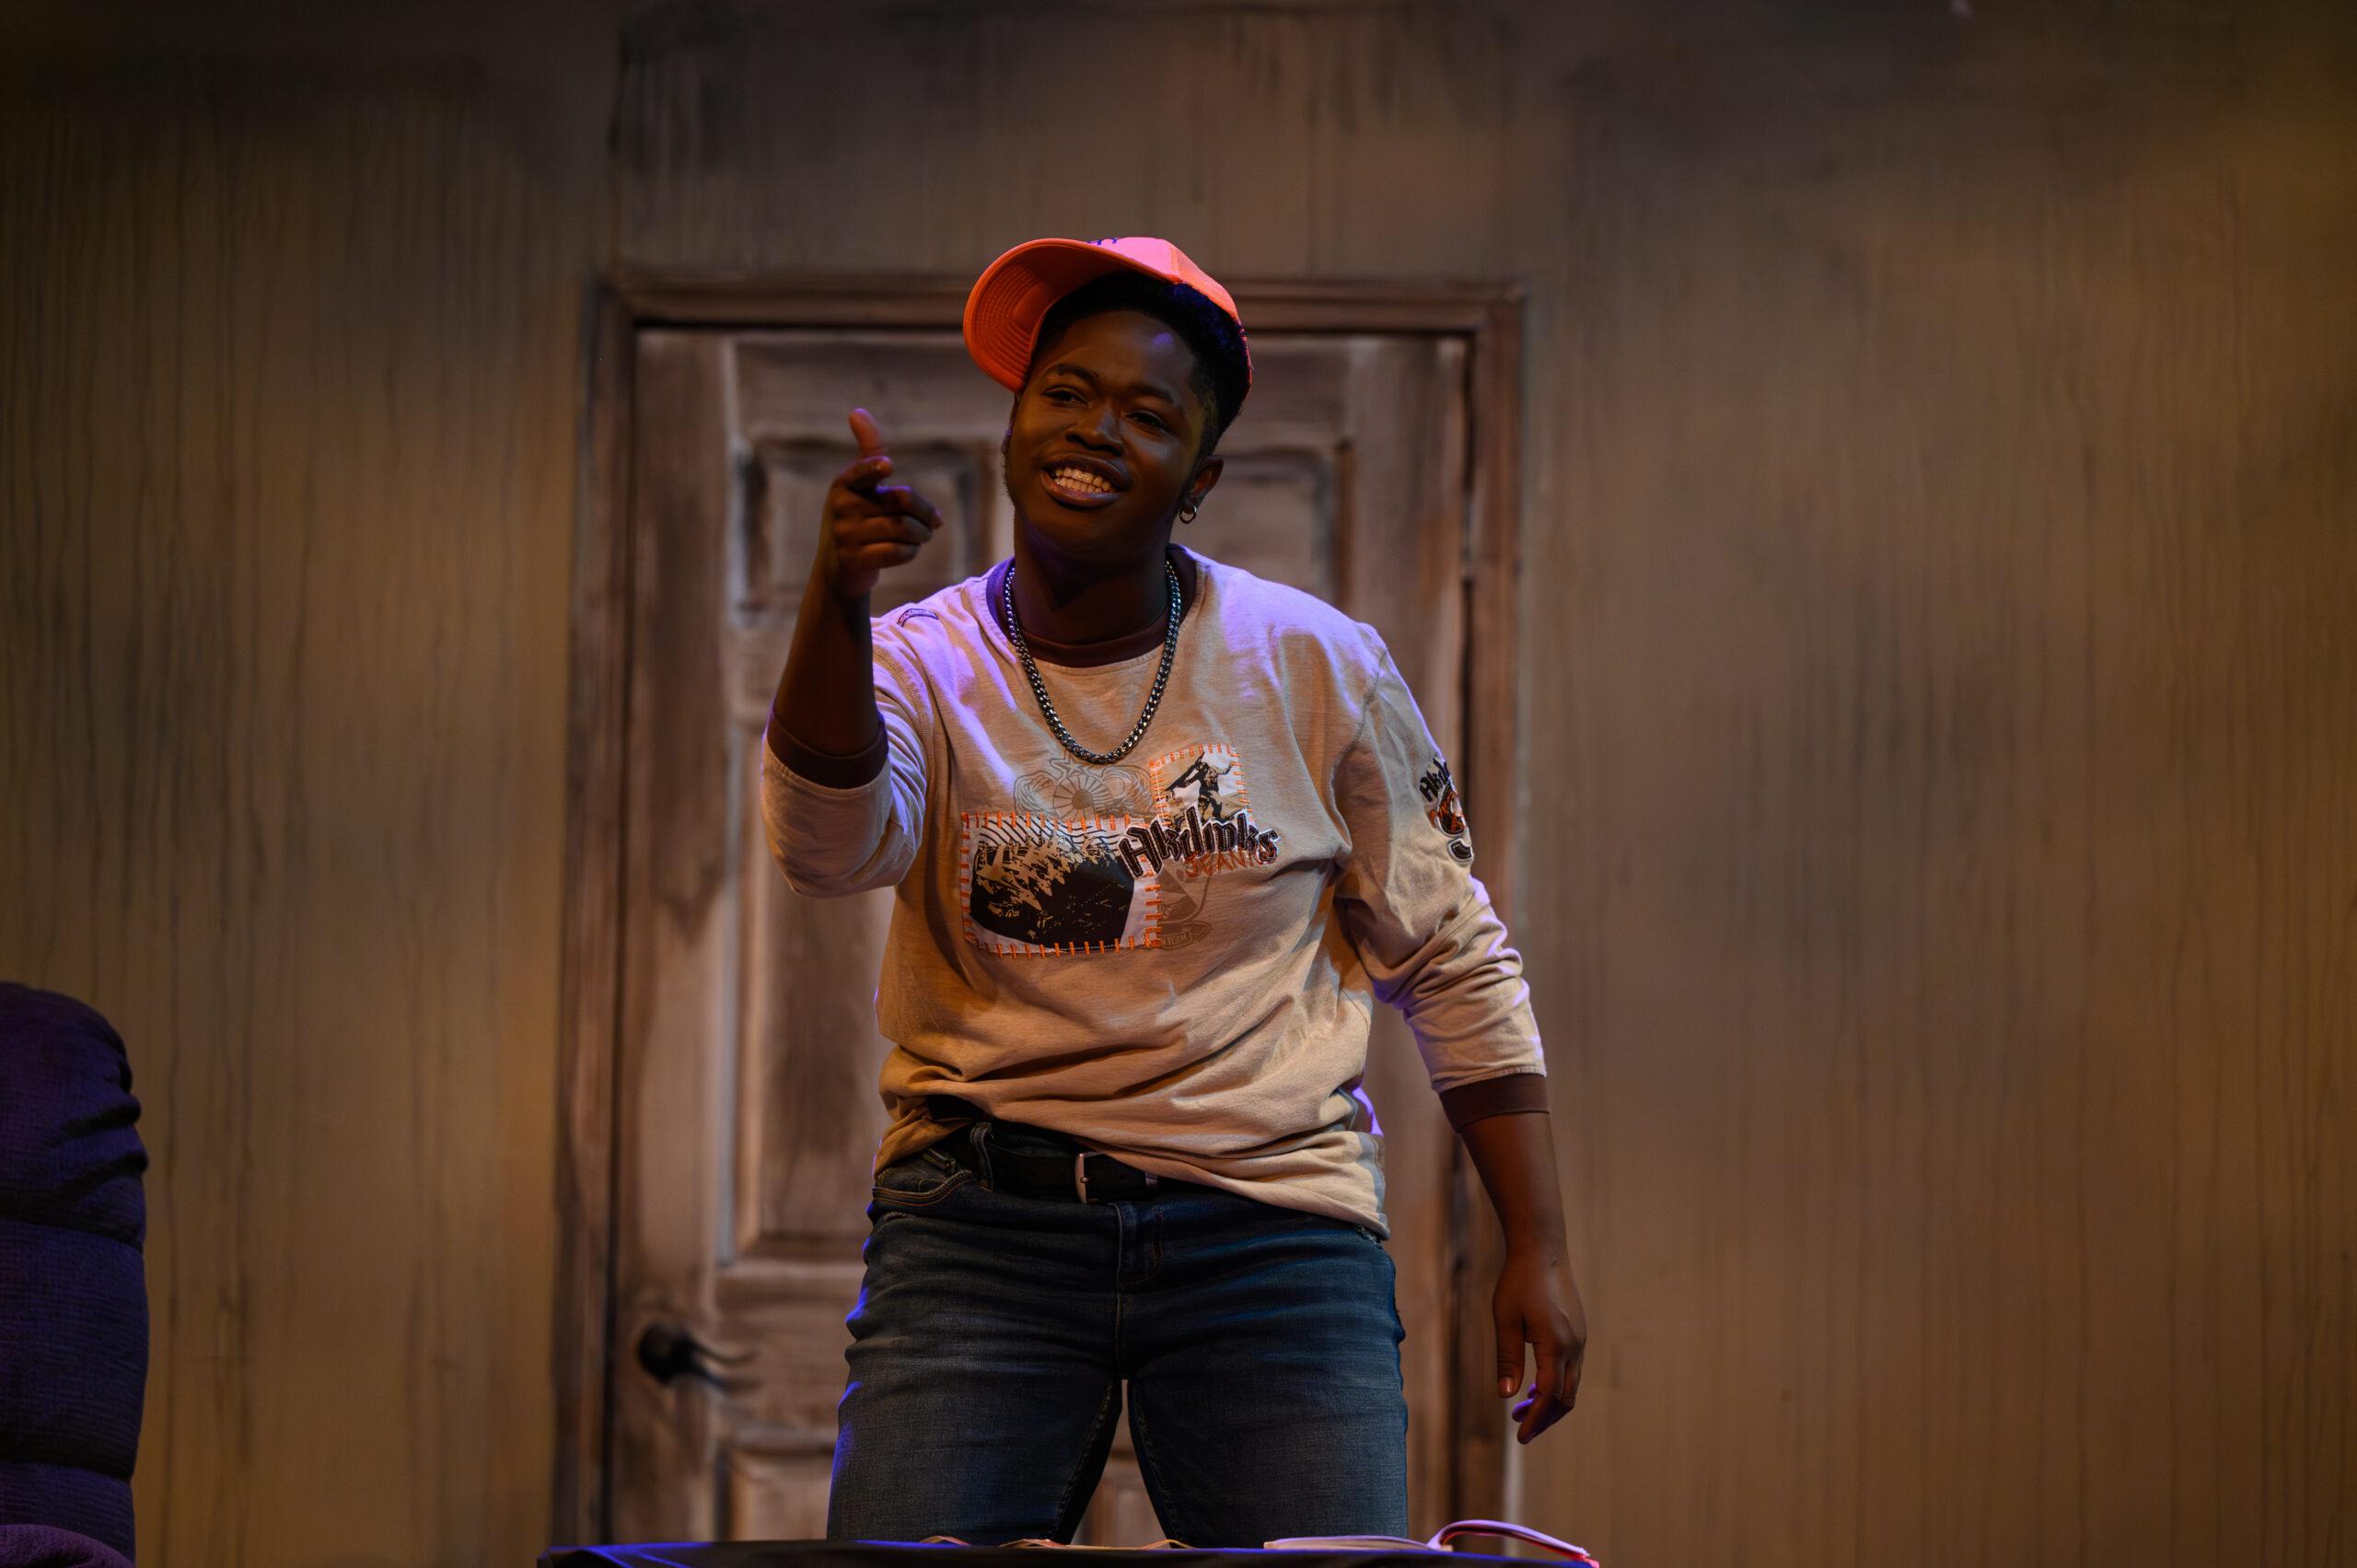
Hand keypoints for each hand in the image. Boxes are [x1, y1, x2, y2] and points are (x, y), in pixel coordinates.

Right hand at [818, 408, 947, 602]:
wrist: (839, 569)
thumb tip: (857, 411)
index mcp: (844, 483)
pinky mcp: (854, 560)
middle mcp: (840, 507)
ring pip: (903, 529)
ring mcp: (844, 535)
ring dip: (922, 535)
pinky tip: (908, 551)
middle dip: (925, 513)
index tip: (887, 465)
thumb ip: (867, 452)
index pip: (863, 471)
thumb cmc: (856, 519)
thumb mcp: (858, 486)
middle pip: (901, 501)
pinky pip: (898, 552)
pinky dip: (911, 552)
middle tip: (934, 523)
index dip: (874, 468)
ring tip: (923, 536)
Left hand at [1494, 1240, 1585, 1443]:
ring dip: (1550, 1402)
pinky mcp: (1578, 1332)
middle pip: (1565, 1397)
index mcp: (1556, 1344)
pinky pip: (1571, 1369)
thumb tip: (1507, 1396)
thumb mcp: (1505, 1320)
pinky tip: (1535, 1386)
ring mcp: (1579, 1339)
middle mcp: (1574, 1346)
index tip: (1520, 1437)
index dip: (1536, 1420)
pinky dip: (1556, 1384)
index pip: (1549, 1396)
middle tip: (1521, 1430)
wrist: (1542, 1250)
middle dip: (1545, 1418)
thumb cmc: (1518, 1282)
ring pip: (1571, 1385)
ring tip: (1523, 1410)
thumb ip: (1507, 1359)